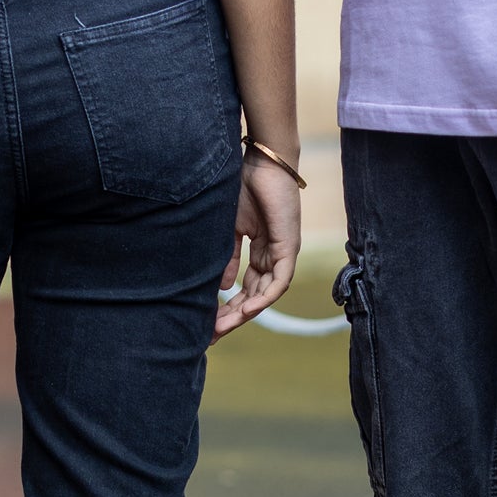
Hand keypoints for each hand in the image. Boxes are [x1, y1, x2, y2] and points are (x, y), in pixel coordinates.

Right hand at [214, 156, 301, 339]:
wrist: (260, 161)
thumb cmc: (245, 187)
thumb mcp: (230, 228)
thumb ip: (228, 257)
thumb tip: (223, 288)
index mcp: (261, 252)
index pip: (247, 289)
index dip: (228, 308)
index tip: (207, 324)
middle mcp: (274, 256)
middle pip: (256, 297)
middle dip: (233, 317)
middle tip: (211, 335)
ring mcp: (283, 253)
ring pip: (267, 294)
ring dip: (245, 313)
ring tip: (222, 327)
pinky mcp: (289, 247)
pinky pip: (279, 281)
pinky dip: (264, 298)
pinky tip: (247, 310)